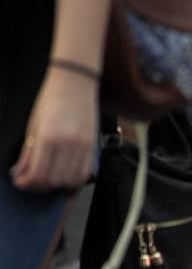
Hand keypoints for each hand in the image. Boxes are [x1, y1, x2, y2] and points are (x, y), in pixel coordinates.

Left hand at [11, 64, 99, 191]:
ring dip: (57, 184)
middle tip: (31, 180)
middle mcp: (67, 144)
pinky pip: (85, 172)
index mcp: (47, 138)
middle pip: (53, 180)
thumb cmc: (51, 100)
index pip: (37, 174)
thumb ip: (28, 152)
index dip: (26, 183)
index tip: (19, 181)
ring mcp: (83, 146)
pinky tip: (64, 174)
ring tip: (48, 178)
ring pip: (70, 180)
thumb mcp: (33, 126)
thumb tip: (21, 173)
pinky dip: (74, 179)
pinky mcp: (93, 145)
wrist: (75, 83)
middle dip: (39, 185)